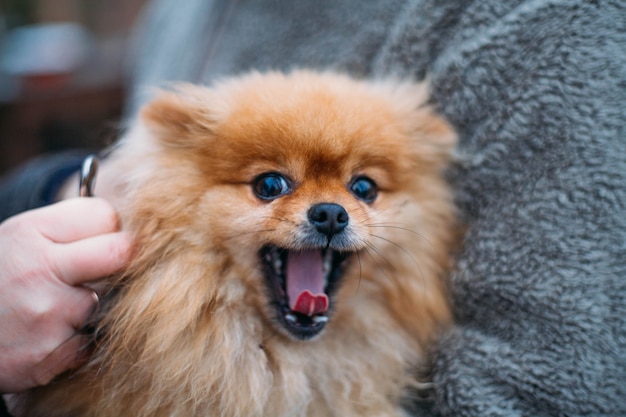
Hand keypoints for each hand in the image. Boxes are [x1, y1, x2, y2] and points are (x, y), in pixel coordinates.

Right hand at [0, 198, 132, 392]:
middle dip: (117, 262)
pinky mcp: (50, 354)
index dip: (107, 230)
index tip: (95, 241)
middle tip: (97, 272)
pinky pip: (90, 341)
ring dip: (87, 308)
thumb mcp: (23, 238)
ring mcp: (46, 313)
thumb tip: (129, 226)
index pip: (106, 216)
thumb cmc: (2, 277)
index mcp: (31, 232)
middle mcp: (38, 270)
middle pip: (121, 253)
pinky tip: (45, 336)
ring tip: (51, 309)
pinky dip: (74, 342)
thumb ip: (71, 228)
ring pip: (105, 302)